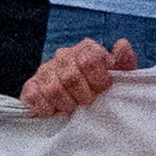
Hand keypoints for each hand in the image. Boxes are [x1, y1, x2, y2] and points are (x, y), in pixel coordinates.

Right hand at [19, 34, 141, 117]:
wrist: (81, 107)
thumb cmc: (102, 90)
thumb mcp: (120, 78)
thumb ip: (124, 62)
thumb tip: (122, 44)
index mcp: (86, 49)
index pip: (89, 60)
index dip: (98, 80)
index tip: (104, 90)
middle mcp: (64, 55)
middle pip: (71, 76)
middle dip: (83, 96)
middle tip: (88, 103)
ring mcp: (45, 70)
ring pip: (53, 88)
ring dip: (66, 104)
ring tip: (73, 109)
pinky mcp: (31, 86)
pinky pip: (34, 96)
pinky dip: (46, 108)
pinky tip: (55, 111)